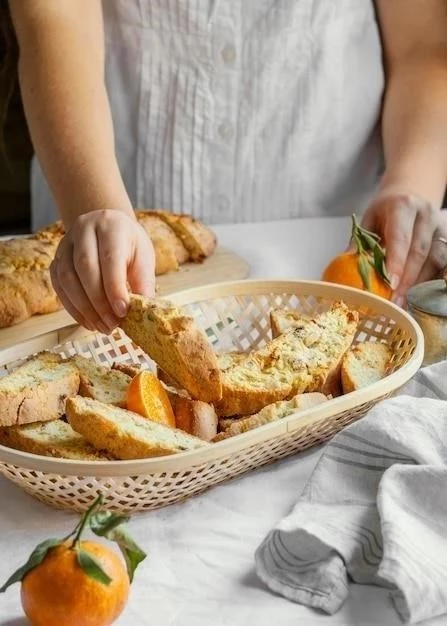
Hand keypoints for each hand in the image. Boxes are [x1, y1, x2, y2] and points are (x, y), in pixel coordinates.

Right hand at [50, 210, 154, 332]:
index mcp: (111, 226)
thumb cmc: (128, 245)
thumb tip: (144, 311)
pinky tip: (88, 321)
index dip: (114, 287)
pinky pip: (59, 286)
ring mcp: (65, 244)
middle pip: (85, 268)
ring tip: (102, 327)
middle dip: (99, 302)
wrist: (107, 228)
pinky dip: (73, 308)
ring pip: (68, 278)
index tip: (122, 312)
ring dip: (84, 308)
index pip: (109, 258)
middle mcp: (84, 230)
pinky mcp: (55, 259)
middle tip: (112, 324)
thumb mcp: (143, 257)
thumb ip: (143, 282)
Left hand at [360, 193, 438, 303]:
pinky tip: (415, 294)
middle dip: (407, 279)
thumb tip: (346, 267)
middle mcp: (425, 215)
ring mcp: (439, 228)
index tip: (390, 282)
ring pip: (434, 259)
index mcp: (402, 207)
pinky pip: (441, 263)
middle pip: (419, 251)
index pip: (401, 237)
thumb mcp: (369, 219)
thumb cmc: (386, 210)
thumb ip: (360, 242)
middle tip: (393, 300)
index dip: (396, 261)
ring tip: (402, 301)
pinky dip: (428, 280)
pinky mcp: (445, 239)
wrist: (411, 192)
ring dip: (418, 283)